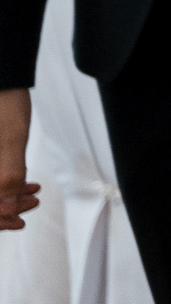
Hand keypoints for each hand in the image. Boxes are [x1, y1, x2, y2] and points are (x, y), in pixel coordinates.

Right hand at [0, 86, 34, 230]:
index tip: (20, 222)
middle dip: (5, 208)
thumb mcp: (11, 142)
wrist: (4, 80)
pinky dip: (6, 185)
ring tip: (34, 194)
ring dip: (8, 197)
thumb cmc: (5, 106)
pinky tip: (28, 183)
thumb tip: (7, 211)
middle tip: (32, 204)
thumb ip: (9, 177)